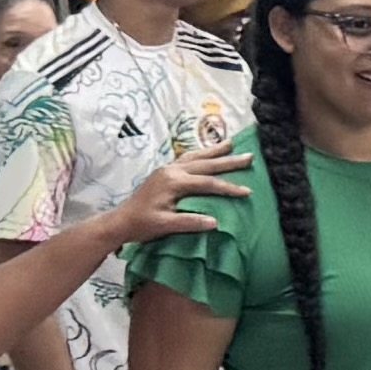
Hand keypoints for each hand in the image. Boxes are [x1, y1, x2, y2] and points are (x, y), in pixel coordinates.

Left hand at [107, 143, 255, 243]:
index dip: (228, 187)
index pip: (207, 183)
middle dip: (228, 160)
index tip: (247, 191)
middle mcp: (172, 170)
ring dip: (215, 151)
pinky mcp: (164, 172)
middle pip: (205, 163)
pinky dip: (200, 154)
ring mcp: (167, 169)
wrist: (121, 221)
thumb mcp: (165, 226)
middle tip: (250, 156)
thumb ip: (189, 222)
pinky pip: (187, 158)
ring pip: (196, 156)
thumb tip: (215, 222)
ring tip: (231, 144)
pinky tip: (207, 152)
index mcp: (173, 182)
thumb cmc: (142, 224)